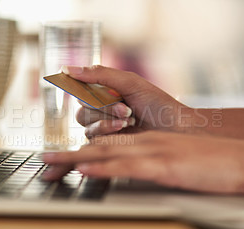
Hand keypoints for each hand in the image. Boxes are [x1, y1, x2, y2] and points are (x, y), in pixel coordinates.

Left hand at [43, 131, 243, 193]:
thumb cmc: (212, 164)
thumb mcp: (175, 164)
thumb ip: (152, 166)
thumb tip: (132, 174)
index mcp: (148, 144)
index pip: (108, 147)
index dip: (80, 154)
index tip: (60, 161)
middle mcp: (146, 143)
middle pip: (100, 147)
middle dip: (67, 155)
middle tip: (42, 161)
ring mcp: (155, 152)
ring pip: (108, 152)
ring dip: (75, 157)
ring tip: (49, 163)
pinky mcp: (166, 164)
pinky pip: (129, 164)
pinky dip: (104, 165)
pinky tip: (85, 167)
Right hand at [62, 65, 188, 137]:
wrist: (175, 129)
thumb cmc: (157, 104)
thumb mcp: (130, 83)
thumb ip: (99, 74)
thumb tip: (68, 69)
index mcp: (105, 92)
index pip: (80, 89)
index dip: (79, 88)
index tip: (85, 89)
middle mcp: (101, 110)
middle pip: (82, 109)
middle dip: (102, 108)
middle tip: (124, 108)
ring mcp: (103, 128)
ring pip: (86, 125)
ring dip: (106, 120)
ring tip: (128, 119)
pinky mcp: (107, 145)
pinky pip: (92, 139)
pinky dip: (107, 131)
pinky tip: (123, 128)